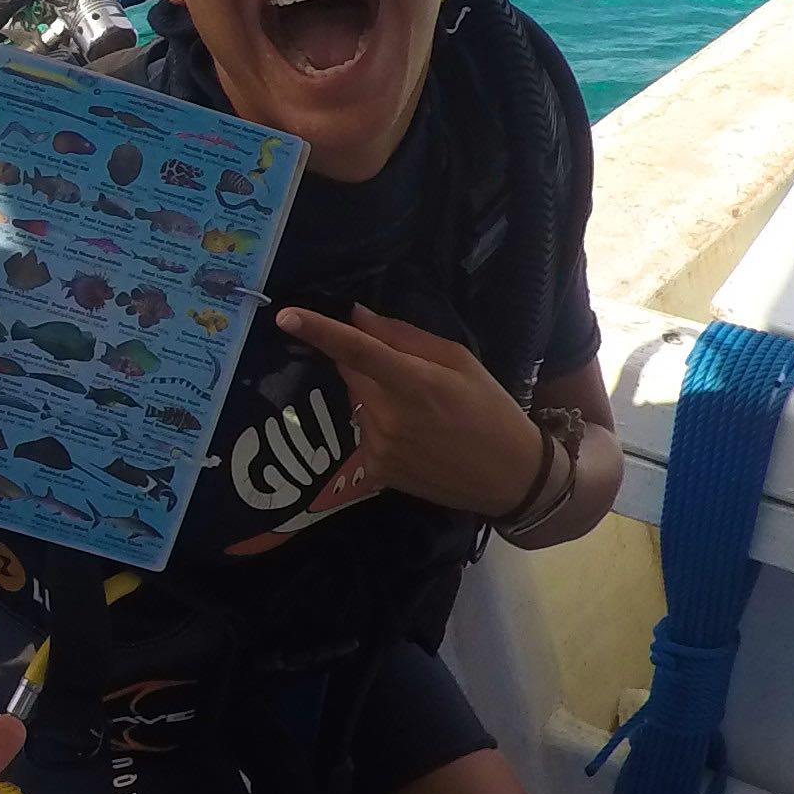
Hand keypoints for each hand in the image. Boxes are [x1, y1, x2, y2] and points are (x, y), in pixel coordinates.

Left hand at [274, 303, 547, 520]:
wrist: (509, 477)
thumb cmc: (490, 410)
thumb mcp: (460, 361)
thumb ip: (404, 337)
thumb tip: (357, 316)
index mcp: (414, 383)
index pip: (357, 351)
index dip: (319, 332)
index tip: (285, 316)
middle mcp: (389, 417)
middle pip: (351, 371)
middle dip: (366, 363)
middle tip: (406, 371)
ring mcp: (378, 447)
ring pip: (355, 401)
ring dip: (373, 396)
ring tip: (418, 411)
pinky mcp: (375, 470)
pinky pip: (361, 430)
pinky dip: (378, 422)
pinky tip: (413, 435)